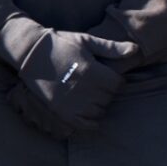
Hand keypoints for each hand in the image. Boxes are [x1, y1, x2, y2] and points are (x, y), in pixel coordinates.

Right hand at [12, 29, 137, 137]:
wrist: (31, 53)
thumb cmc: (61, 44)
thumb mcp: (86, 41)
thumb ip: (111, 48)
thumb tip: (135, 49)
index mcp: (92, 71)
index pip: (118, 84)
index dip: (115, 80)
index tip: (107, 76)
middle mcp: (84, 89)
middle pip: (109, 98)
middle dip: (106, 91)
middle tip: (97, 84)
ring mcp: (72, 102)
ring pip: (99, 112)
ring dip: (98, 105)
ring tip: (90, 95)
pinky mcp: (62, 111)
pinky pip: (85, 124)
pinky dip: (90, 122)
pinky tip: (88, 112)